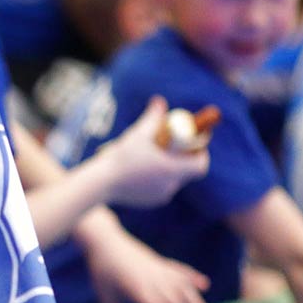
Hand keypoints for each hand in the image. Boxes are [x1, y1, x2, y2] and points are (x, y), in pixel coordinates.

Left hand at [85, 225, 210, 302]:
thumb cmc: (103, 272)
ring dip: (195, 302)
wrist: (105, 242)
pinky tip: (204, 285)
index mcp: (139, 290)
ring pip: (183, 287)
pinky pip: (181, 270)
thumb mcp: (107, 298)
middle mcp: (153, 280)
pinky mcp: (161, 262)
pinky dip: (193, 277)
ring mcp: (160, 270)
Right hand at [95, 97, 210, 208]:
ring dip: (170, 169)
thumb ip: (152, 117)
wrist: (101, 183)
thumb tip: (159, 100)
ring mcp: (160, 195)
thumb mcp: (138, 134)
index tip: (193, 144)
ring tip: (155, 157)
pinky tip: (144, 171)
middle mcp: (170, 185)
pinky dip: (158, 180)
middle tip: (173, 146)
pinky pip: (161, 189)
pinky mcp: (149, 202)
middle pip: (187, 171)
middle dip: (183, 158)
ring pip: (173, 180)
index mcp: (173, 169)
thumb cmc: (120, 158)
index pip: (200, 165)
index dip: (200, 154)